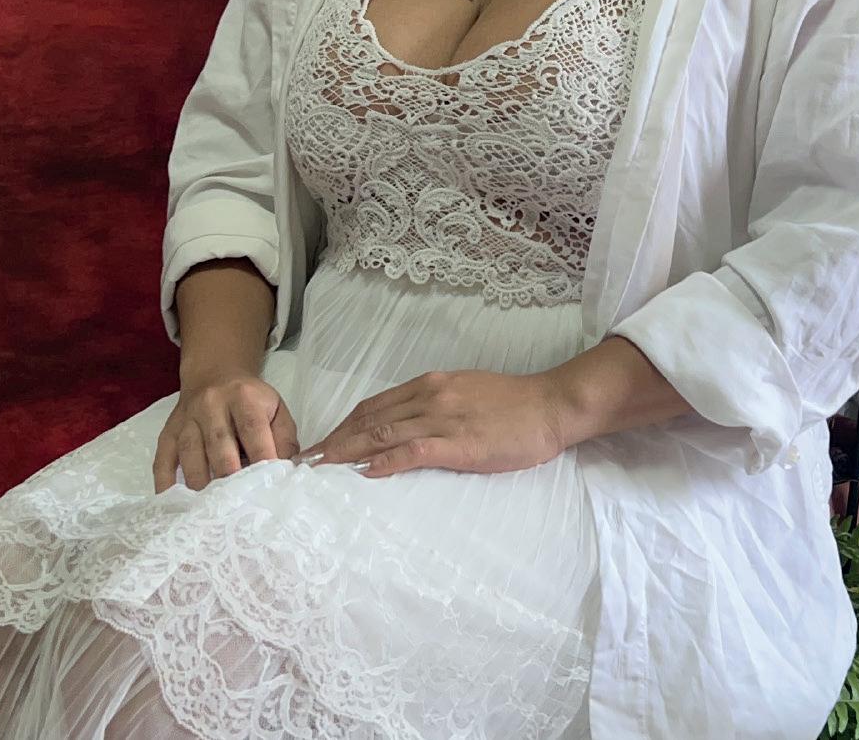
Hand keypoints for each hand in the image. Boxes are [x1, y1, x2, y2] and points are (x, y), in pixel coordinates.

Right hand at [153, 368, 298, 492]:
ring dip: (201, 483)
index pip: (252, 429)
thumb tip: (286, 473)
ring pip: (191, 453)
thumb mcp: (276, 409)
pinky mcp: (168, 433)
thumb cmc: (251, 401)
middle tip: (239, 505)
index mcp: (243, 397)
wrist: (214, 374)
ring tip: (212, 509)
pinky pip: (163, 459)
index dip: (261, 458)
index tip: (268, 486)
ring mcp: (187, 419)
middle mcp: (211, 405)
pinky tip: (174, 502)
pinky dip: (166, 483)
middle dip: (230, 476)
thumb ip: (285, 439)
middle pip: (219, 444)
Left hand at [310, 369, 572, 478]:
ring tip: (322, 469)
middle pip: (369, 419)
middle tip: (307, 462)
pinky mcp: (459, 443)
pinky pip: (413, 451)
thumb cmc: (514, 404)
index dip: (343, 425)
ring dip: (347, 451)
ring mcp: (442, 418)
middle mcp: (429, 397)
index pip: (374, 405)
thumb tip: (406, 425)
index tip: (322, 444)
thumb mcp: (466, 393)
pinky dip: (386, 462)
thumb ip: (435, 405)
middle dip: (335, 440)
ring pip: (382, 433)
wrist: (551, 405)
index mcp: (430, 385)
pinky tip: (365, 473)